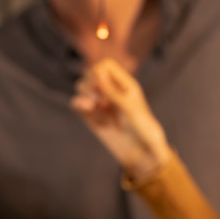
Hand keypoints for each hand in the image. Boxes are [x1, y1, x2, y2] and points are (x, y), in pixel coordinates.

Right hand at [71, 58, 170, 180]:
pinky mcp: (92, 117)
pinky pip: (76, 104)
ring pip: (81, 87)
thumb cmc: (143, 129)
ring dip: (84, 94)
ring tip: (93, 106)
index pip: (105, 65)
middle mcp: (112, 92)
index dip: (99, 71)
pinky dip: (79, 105)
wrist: (141, 153)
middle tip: (98, 98)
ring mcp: (101, 104)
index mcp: (126, 85)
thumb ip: (112, 91)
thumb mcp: (129, 108)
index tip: (101, 86)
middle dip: (90, 83)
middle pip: (90, 74)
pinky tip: (89, 111)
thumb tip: (96, 71)